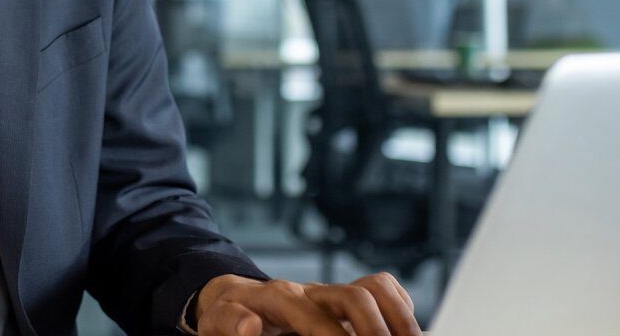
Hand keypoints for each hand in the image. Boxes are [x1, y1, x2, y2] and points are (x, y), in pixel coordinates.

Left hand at [193, 273, 420, 335]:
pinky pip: (382, 289)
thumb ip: (228, 324)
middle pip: (357, 296)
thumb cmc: (228, 315)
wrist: (234, 299)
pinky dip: (399, 309)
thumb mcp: (217, 322)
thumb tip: (249, 325)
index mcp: (281, 298)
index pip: (316, 316)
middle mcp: (311, 291)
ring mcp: (330, 292)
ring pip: (377, 288)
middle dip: (376, 331)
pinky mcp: (343, 297)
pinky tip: (401, 332)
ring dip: (398, 318)